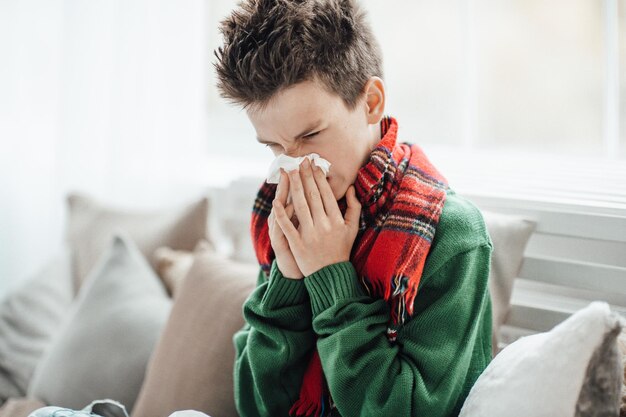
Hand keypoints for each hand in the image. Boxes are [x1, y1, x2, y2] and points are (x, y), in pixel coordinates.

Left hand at [273, 157, 360, 276]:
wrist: (330, 275)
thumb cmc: (341, 249)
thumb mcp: (353, 228)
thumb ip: (354, 207)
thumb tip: (350, 188)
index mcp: (337, 220)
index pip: (326, 194)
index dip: (319, 178)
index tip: (313, 165)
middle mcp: (324, 226)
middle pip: (312, 196)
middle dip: (305, 177)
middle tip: (300, 162)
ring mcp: (310, 235)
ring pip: (300, 206)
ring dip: (294, 187)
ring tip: (290, 173)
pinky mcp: (297, 244)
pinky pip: (287, 226)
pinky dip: (281, 213)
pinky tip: (276, 200)